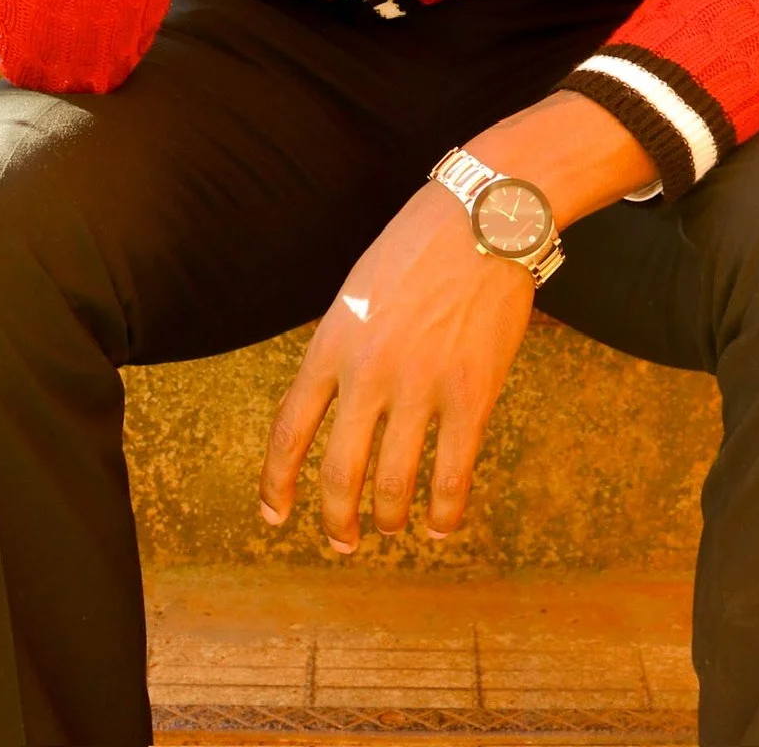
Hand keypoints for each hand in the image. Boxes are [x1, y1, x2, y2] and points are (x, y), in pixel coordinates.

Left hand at [258, 181, 532, 550]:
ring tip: (391, 528)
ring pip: (394, 485)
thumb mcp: (357, 289)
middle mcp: (368, 373)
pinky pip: (452, 475)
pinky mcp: (471, 396)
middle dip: (336, 519)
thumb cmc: (419, 247)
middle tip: (342, 541)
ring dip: (388, 519)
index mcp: (332, 343)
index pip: (289, 429)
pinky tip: (440, 526)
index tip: (275, 515)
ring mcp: (421, 388)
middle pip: (339, 472)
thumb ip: (342, 346)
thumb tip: (335, 401)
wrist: (483, 218)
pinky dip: (445, 512)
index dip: (277, 482)